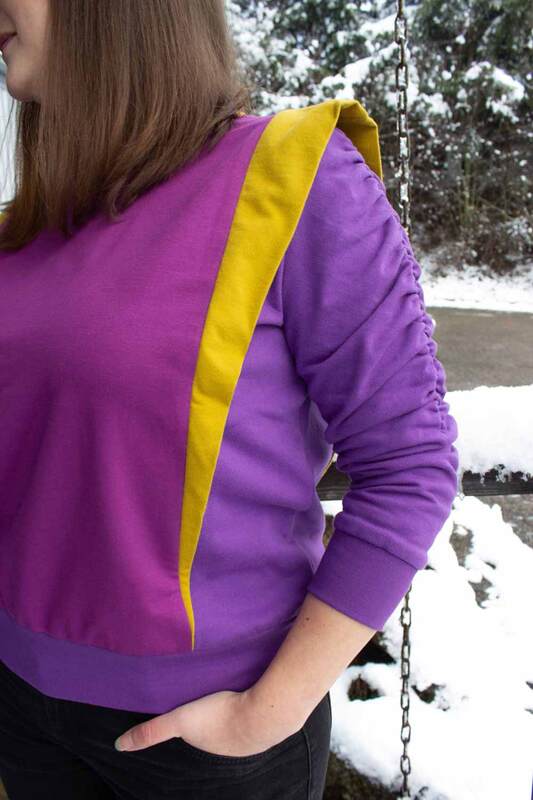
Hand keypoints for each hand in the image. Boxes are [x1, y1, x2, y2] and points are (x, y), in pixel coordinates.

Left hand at [114, 687, 302, 755]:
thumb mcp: (179, 721)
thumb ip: (152, 731)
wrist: (265, 712)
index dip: (190, 717)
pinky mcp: (270, 718)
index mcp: (209, 744)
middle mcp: (231, 744)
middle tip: (207, 693)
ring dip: (234, 704)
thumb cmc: (221, 716)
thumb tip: (119, 746)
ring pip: (238, 717)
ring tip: (228, 686)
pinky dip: (253, 699)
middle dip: (212, 711)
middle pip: (217, 725)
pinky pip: (257, 708)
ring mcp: (254, 734)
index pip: (196, 731)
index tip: (188, 704)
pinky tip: (251, 686)